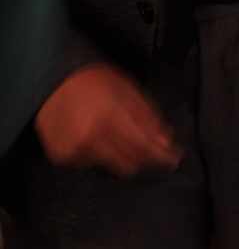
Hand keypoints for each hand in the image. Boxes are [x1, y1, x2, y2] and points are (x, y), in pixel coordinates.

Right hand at [33, 62, 176, 173]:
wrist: (53, 84)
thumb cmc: (96, 82)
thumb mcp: (129, 91)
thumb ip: (149, 118)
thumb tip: (165, 142)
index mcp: (109, 117)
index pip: (142, 148)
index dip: (161, 157)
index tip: (174, 159)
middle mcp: (89, 138)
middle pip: (129, 163)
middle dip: (144, 157)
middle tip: (153, 149)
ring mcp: (74, 150)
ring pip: (112, 165)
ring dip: (122, 154)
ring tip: (117, 133)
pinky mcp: (62, 158)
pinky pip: (92, 163)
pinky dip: (101, 154)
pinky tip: (98, 137)